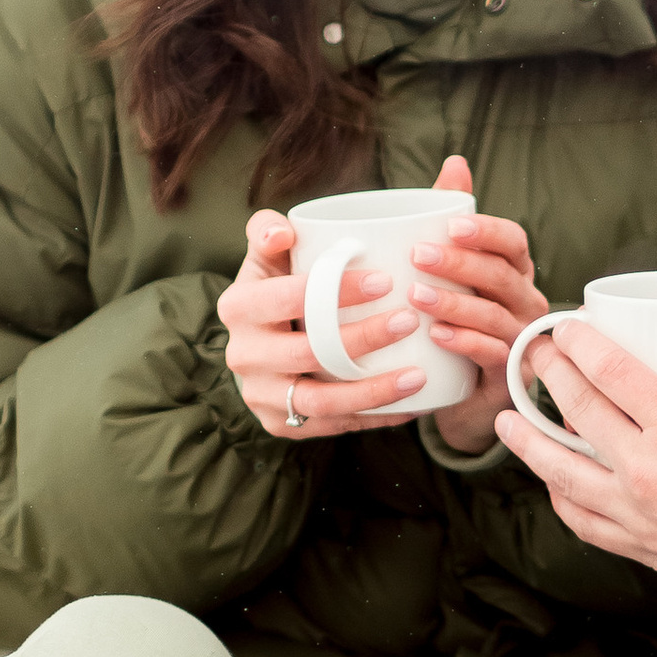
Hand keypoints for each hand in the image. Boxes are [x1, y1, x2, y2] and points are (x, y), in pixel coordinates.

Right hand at [220, 211, 427, 441]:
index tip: (386, 281)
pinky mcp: (279, 424)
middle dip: (363, 338)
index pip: (289, 297)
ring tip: (418, 375)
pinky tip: (412, 405)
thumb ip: (269, 229)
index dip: (337, 290)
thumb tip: (283, 232)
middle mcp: (242, 354)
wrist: (261, 341)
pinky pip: (332, 427)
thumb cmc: (279, 286)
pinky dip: (375, 418)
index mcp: (238, 306)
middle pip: (307, 352)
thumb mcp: (269, 255)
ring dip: (373, 390)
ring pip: (321, 401)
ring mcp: (260, 395)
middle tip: (409, 321)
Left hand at [417, 155, 549, 452]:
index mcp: (514, 271)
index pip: (513, 241)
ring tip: (416, 296)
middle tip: (417, 255)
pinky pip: (493, 355)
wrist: (460, 396)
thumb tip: (455, 162)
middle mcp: (525, 302)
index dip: (486, 231)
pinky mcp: (510, 375)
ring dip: (455, 303)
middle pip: (501, 275)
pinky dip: (465, 343)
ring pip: (495, 315)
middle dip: (460, 263)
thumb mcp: (450, 271)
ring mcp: (522, 340)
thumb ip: (450, 217)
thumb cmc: (456, 321)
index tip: (451, 225)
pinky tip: (436, 336)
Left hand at [492, 268, 656, 595]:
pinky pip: (583, 522)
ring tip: (505, 421)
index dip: (581, 342)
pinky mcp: (640, 547)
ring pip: (562, 473)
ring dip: (528, 442)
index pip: (610, 372)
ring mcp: (636, 514)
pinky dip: (561, 499)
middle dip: (549, 375)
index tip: (566, 324)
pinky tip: (552, 485)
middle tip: (531, 351)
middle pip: (578, 412)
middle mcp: (644, 472)